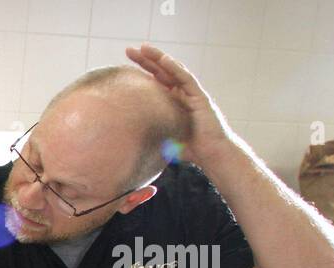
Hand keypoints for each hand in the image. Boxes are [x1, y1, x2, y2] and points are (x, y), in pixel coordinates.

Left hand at [125, 42, 237, 166]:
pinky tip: (164, 59)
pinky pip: (186, 78)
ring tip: (144, 48)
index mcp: (170, 101)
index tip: (121, 66)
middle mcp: (180, 94)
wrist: (212, 154)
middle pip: (160, 72)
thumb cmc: (189, 148)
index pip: (153, 82)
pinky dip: (175, 68)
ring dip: (158, 58)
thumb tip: (124, 140)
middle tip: (128, 50)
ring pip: (173, 70)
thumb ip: (147, 134)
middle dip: (145, 60)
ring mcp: (190, 93)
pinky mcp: (200, 97)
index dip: (139, 72)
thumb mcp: (161, 138)